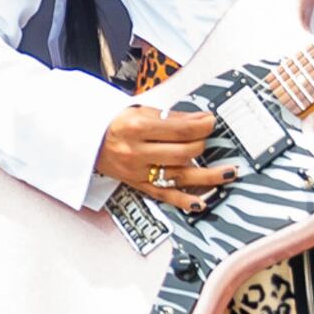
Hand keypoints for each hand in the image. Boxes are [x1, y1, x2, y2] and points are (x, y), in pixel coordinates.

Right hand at [97, 100, 226, 210]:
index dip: (202, 125)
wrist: (85, 141)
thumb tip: (200, 120)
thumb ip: (169, 117)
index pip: (180, 129)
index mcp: (136, 128)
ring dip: (209, 175)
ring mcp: (138, 172)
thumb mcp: (138, 111)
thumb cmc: (112, 123)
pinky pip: (164, 195)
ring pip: (180, 176)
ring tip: (229, 172)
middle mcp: (137, 152)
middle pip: (183, 152)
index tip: (211, 121)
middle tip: (206, 137)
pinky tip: (200, 203)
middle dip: (202, 143)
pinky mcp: (137, 185)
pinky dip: (183, 201)